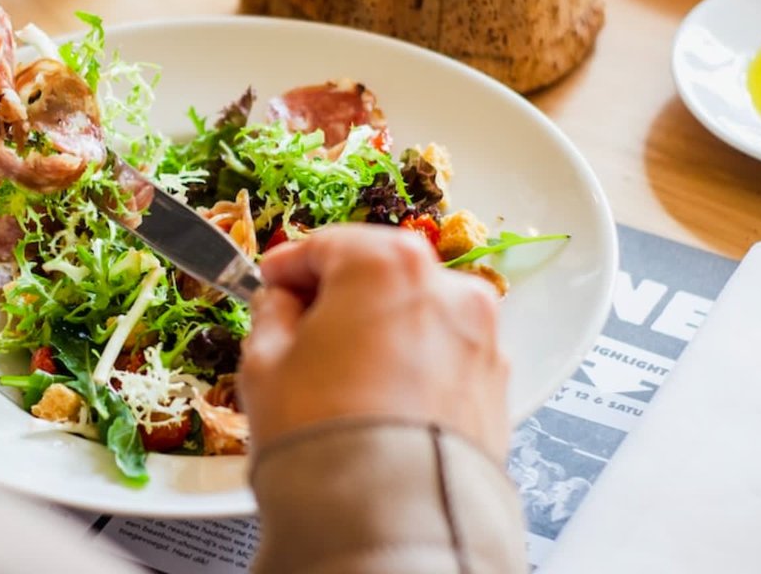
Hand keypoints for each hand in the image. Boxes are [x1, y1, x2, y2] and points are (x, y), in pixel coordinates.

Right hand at [240, 224, 509, 460]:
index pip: (326, 244)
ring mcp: (479, 336)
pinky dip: (413, 363)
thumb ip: (271, 313)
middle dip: (339, 295)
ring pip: (416, 313)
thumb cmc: (325, 434)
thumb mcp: (264, 362)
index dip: (288, 265)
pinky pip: (443, 355)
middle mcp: (445, 287)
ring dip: (380, 328)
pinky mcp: (495, 383)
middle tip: (300, 327)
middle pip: (379, 272)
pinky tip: (379, 398)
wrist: (389, 517)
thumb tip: (281, 304)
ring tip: (341, 373)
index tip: (271, 282)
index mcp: (384, 263)